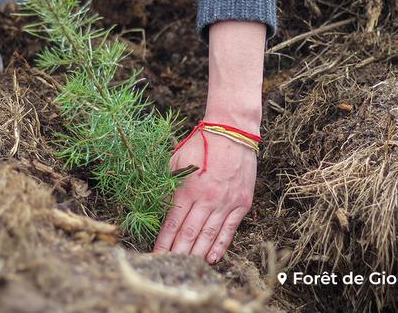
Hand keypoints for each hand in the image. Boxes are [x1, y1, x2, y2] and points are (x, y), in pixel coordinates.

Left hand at [152, 20, 265, 262]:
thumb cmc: (200, 144)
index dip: (163, 242)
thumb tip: (155, 205)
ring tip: (186, 266)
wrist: (232, 131)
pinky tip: (211, 258)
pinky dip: (220, 245)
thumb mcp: (176, 161)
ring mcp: (226, 202)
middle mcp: (207, 198)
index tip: (156, 255)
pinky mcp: (242, 203)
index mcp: (188, 188)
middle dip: (177, 252)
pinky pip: (229, 230)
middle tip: (168, 266)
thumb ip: (168, 184)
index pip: (173, 223)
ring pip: (208, 235)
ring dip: (196, 253)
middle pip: (189, 234)